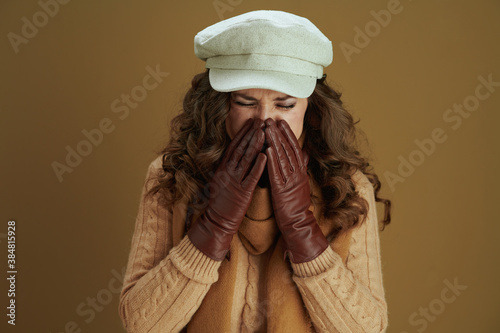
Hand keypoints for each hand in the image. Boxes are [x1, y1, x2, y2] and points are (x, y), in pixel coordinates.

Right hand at [188, 118, 266, 260]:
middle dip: (250, 134)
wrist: (216, 222)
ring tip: (264, 132)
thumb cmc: (220, 203)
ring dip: (255, 145)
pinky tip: (265, 156)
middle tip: (260, 121)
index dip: (242, 133)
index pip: (233, 147)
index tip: (251, 122)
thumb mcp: (221, 181)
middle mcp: (227, 172)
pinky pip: (251, 177)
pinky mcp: (242, 193)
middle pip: (240, 149)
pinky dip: (258, 166)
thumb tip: (234, 155)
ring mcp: (234, 182)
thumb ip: (227, 168)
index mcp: (222, 168)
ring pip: (245, 160)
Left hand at [264, 118, 327, 262]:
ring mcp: (290, 181)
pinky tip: (266, 149)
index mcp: (301, 172)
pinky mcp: (282, 190)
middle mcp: (297, 174)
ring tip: (267, 129)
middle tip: (271, 120)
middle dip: (279, 133)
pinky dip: (272, 160)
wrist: (298, 223)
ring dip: (274, 142)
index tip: (281, 122)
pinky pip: (276, 172)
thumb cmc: (297, 204)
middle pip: (288, 149)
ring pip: (282, 157)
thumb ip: (303, 167)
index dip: (288, 134)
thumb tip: (306, 153)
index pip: (294, 148)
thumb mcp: (302, 183)